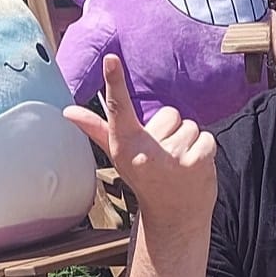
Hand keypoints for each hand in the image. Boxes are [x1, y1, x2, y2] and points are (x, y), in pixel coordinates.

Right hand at [65, 54, 216, 233]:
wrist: (174, 217)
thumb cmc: (144, 178)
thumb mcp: (120, 155)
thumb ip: (97, 128)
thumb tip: (69, 111)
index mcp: (124, 145)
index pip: (118, 108)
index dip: (114, 81)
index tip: (111, 59)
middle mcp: (145, 151)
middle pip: (168, 114)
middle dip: (170, 132)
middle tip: (163, 157)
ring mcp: (172, 157)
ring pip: (189, 126)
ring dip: (188, 142)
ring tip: (178, 164)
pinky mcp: (197, 161)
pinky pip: (206, 137)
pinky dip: (204, 150)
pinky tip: (194, 168)